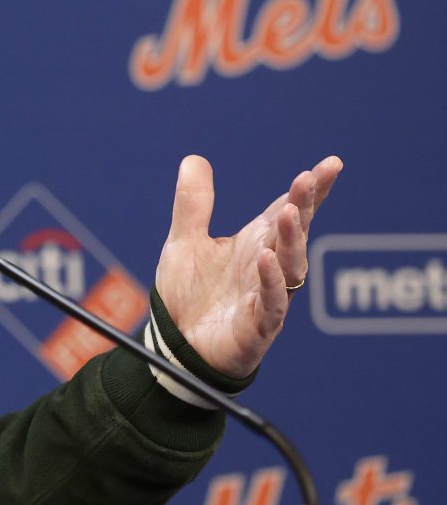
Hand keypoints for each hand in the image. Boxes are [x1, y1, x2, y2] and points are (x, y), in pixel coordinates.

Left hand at [154, 154, 341, 377]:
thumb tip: (194, 159)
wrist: (173, 345)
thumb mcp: (184, 242)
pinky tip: (266, 260)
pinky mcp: (256, 328)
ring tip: (291, 212)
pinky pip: (271, 305)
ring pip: (290, 267)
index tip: (330, 164)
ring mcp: (266, 298)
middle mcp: (267, 268)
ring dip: (292, 240)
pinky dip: (271, 282)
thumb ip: (193, 205)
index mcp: (255, 245)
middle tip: (310, 178)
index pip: (288, 212)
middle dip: (304, 206)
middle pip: (294, 234)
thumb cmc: (187, 295)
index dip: (310, 190)